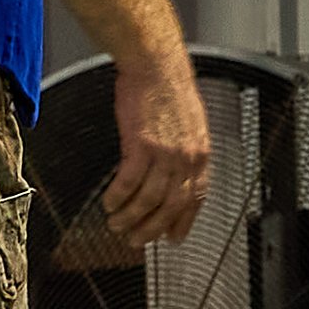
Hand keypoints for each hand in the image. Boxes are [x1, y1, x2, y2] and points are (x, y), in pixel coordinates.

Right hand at [105, 55, 210, 249]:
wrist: (156, 67)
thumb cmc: (168, 89)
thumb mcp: (188, 124)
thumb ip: (184, 150)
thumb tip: (173, 171)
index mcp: (200, 153)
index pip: (196, 197)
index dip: (183, 221)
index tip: (171, 238)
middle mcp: (186, 157)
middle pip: (170, 205)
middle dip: (152, 228)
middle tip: (136, 241)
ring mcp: (164, 153)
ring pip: (148, 199)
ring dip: (130, 217)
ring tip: (116, 225)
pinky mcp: (140, 145)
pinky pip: (127, 182)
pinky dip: (117, 197)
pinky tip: (108, 204)